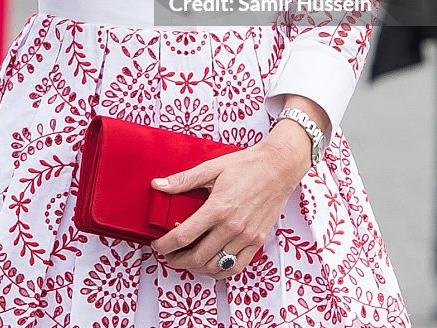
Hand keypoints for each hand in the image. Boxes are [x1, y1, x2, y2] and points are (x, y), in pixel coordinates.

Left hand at [151, 129, 309, 278]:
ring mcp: (246, 237)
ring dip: (196, 268)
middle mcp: (232, 226)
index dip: (165, 244)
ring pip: (215, 266)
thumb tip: (158, 185)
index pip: (184, 235)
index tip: (157, 245)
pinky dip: (219, 272)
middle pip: (197, 257)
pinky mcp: (257, 241)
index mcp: (218, 207)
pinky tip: (210, 266)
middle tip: (168, 256)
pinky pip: (236, 267)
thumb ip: (184, 180)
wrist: (278, 167)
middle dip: (177, 260)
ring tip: (186, 261)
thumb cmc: (247, 165)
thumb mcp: (212, 167)